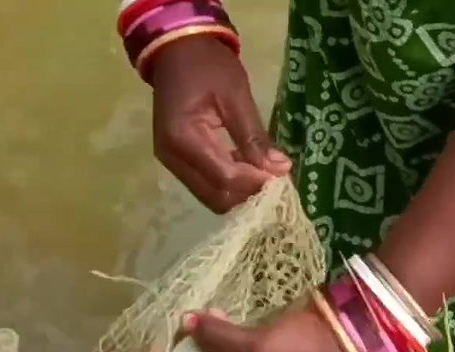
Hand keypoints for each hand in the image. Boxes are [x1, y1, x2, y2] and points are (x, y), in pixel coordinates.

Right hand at [148, 36, 292, 212]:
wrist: (176, 51)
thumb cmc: (208, 66)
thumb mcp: (235, 95)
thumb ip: (255, 136)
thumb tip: (280, 169)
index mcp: (183, 138)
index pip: (224, 176)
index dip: (255, 182)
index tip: (283, 177)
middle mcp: (171, 158)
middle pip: (216, 196)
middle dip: (248, 194)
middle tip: (278, 180)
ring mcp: (171, 162)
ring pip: (210, 196)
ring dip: (239, 192)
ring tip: (266, 175)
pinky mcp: (176, 162)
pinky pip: (205, 184)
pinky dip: (228, 183)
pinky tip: (249, 169)